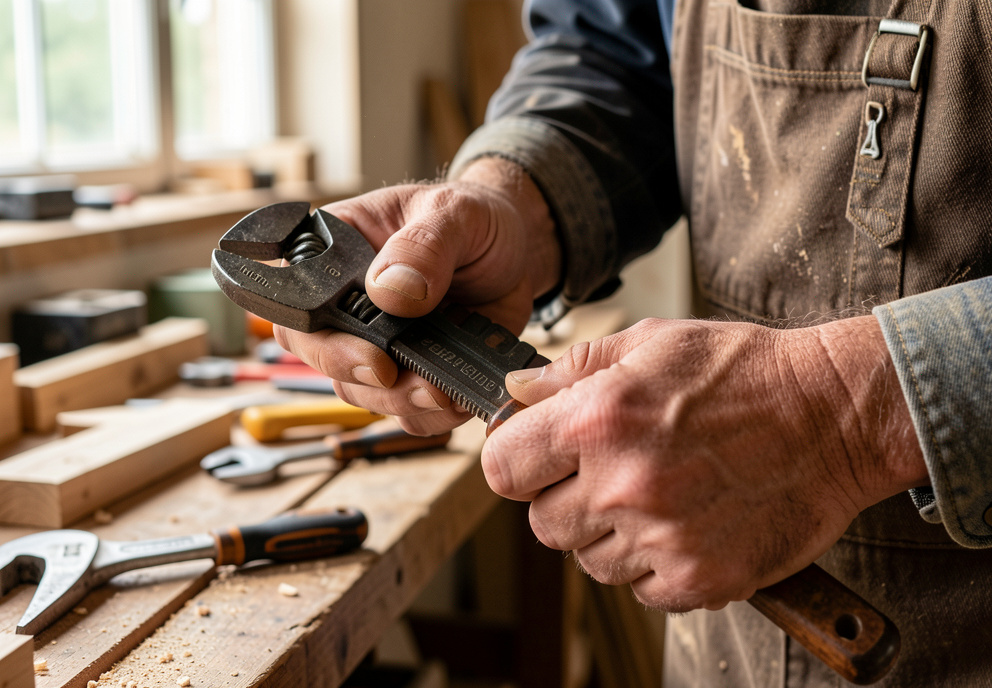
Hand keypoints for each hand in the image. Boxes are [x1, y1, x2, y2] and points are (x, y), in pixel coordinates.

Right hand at [274, 158, 559, 435]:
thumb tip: (390, 291)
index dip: (320, 337)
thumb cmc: (474, 218)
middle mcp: (344, 303)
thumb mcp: (454, 214)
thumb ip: (423, 246)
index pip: (296, 300)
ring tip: (446, 391)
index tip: (371, 357)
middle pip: (321, 356)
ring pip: (361, 391)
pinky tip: (459, 397)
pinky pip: (405, 410)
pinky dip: (432, 415)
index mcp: (332, 252)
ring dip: (402, 402)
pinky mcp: (410, 370)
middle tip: (414, 382)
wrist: (516, 251)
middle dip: (365, 379)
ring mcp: (374, 341)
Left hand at [482, 315, 927, 611]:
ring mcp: (660, 538)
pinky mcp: (698, 579)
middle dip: (565, 500)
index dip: (516, 462)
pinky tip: (687, 522)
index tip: (536, 460)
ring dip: (610, 536)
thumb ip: (572, 368)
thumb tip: (516, 388)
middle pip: (542, 524)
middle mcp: (621, 484)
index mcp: (597, 419)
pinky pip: (641, 589)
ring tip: (660, 494)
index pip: (502, 468)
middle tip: (611, 474)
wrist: (835, 415)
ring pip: (589, 561)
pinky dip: (655, 564)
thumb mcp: (651, 343)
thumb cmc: (745, 372)